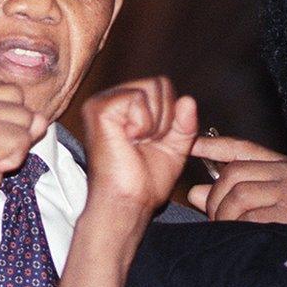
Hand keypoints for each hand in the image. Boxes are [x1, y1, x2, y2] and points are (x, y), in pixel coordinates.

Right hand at [82, 76, 196, 218]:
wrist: (129, 203)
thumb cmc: (146, 181)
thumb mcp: (176, 147)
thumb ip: (184, 123)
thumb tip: (188, 100)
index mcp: (128, 107)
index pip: (163, 87)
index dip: (172, 115)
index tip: (156, 142)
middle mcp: (113, 100)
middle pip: (160, 83)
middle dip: (166, 118)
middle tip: (147, 143)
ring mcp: (103, 102)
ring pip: (151, 88)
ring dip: (156, 123)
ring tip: (138, 143)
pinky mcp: (99, 109)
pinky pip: (138, 97)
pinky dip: (143, 123)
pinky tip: (129, 139)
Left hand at [187, 136, 286, 223]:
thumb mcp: (271, 205)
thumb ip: (235, 195)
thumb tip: (196, 192)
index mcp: (285, 166)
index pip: (242, 148)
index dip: (214, 146)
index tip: (192, 145)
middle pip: (233, 173)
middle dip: (216, 199)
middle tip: (216, 219)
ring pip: (236, 194)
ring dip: (224, 217)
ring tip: (231, 231)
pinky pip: (247, 218)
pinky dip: (239, 230)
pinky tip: (246, 239)